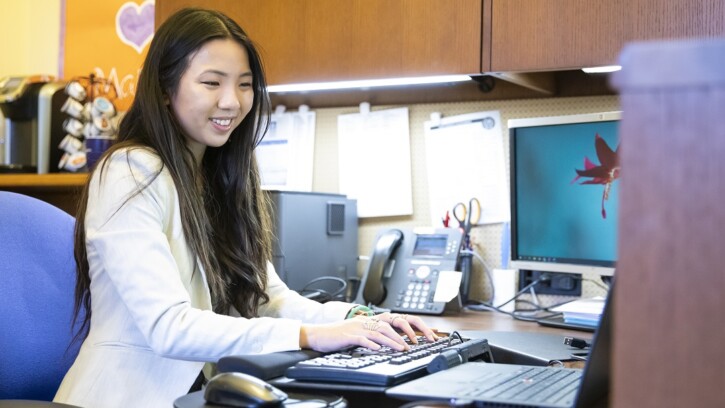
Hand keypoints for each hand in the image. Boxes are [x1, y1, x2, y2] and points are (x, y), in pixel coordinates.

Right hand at [299, 314, 438, 352]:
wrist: (319, 334)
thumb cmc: (337, 335)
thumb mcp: (357, 331)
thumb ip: (371, 333)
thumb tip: (385, 341)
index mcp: (368, 320)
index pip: (391, 320)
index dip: (404, 326)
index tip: (415, 336)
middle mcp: (364, 321)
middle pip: (388, 325)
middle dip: (401, 335)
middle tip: (411, 345)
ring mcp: (356, 328)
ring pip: (378, 332)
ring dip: (391, 341)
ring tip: (401, 348)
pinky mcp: (348, 335)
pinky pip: (362, 339)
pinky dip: (371, 344)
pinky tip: (378, 349)